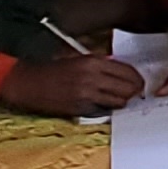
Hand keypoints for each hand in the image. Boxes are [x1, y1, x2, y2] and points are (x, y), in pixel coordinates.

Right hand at [2, 53, 142, 115]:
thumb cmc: (53, 70)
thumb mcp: (78, 59)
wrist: (28, 82)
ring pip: (120, 101)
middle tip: (135, 93)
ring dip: (123, 101)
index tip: (139, 82)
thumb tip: (123, 72)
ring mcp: (87, 93)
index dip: (137, 78)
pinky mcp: (81, 107)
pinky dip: (108, 108)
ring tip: (120, 99)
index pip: (128, 71)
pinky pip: (104, 109)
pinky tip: (105, 104)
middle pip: (129, 87)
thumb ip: (101, 64)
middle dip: (135, 91)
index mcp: (93, 62)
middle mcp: (92, 77)